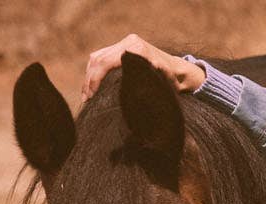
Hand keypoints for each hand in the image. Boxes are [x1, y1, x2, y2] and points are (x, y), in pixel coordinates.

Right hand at [81, 34, 204, 102]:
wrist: (179, 72)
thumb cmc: (172, 82)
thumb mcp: (161, 84)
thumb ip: (146, 83)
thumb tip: (129, 85)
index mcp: (136, 49)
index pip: (107, 61)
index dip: (95, 79)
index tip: (90, 96)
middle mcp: (128, 42)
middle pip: (98, 58)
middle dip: (89, 80)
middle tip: (86, 99)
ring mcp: (124, 44)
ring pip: (97, 57)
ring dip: (89, 76)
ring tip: (86, 96)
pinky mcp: (121, 49)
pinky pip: (101, 57)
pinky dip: (94, 72)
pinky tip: (91, 87)